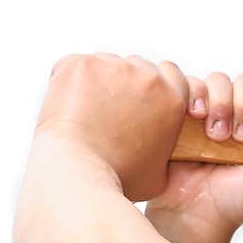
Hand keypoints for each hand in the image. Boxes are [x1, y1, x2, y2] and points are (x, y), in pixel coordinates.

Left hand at [35, 53, 189, 200]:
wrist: (77, 172)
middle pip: (140, 66)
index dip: (157, 86)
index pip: (172, 74)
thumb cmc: (116, 178)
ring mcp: (114, 66)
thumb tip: (165, 149)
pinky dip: (72, 80)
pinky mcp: (82, 64)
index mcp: (172, 99)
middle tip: (111, 109)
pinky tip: (69, 104)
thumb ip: (168, 150)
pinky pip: (77, 64)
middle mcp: (148, 77)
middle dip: (128, 84)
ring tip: (88, 111)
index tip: (143, 99)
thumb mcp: (160, 173)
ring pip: (108, 64)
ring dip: (101, 81)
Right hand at [145, 72, 242, 230]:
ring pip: (218, 79)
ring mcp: (211, 110)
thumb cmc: (242, 201)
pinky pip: (186, 83)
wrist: (197, 215)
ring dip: (219, 103)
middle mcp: (241, 112)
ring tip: (215, 136)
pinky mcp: (181, 109)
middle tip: (239, 137)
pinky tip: (194, 116)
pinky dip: (192, 93)